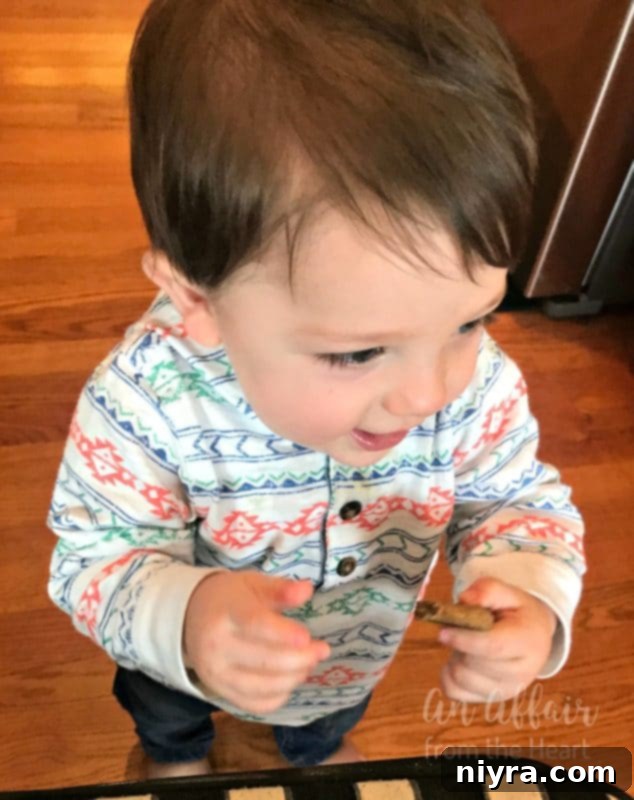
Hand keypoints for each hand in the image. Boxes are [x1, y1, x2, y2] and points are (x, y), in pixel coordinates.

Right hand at [183, 571, 329, 714]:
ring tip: (309, 663)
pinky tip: (290, 679)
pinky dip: (279, 696)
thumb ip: (280, 589)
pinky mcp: (220, 692)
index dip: (283, 634)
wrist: (191, 616)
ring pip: (264, 687)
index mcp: (226, 612)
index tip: (308, 638)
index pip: (255, 625)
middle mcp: (217, 646)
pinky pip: (256, 704)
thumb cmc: (230, 598)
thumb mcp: (253, 583)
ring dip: (294, 678)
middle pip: (265, 661)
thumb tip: (307, 590)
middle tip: (322, 650)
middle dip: (301, 659)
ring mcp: (216, 673)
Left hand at [438, 577, 556, 702]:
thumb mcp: (507, 592)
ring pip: (461, 679)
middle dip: (459, 644)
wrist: (534, 636)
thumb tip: (465, 600)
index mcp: (529, 641)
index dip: (464, 640)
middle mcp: (522, 672)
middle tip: (461, 628)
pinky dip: (448, 675)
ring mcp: (507, 690)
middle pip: (474, 664)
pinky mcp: (491, 699)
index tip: (443, 631)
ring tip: (465, 643)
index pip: (493, 647)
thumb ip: (487, 590)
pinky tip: (461, 659)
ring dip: (455, 657)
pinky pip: (455, 692)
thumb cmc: (517, 612)